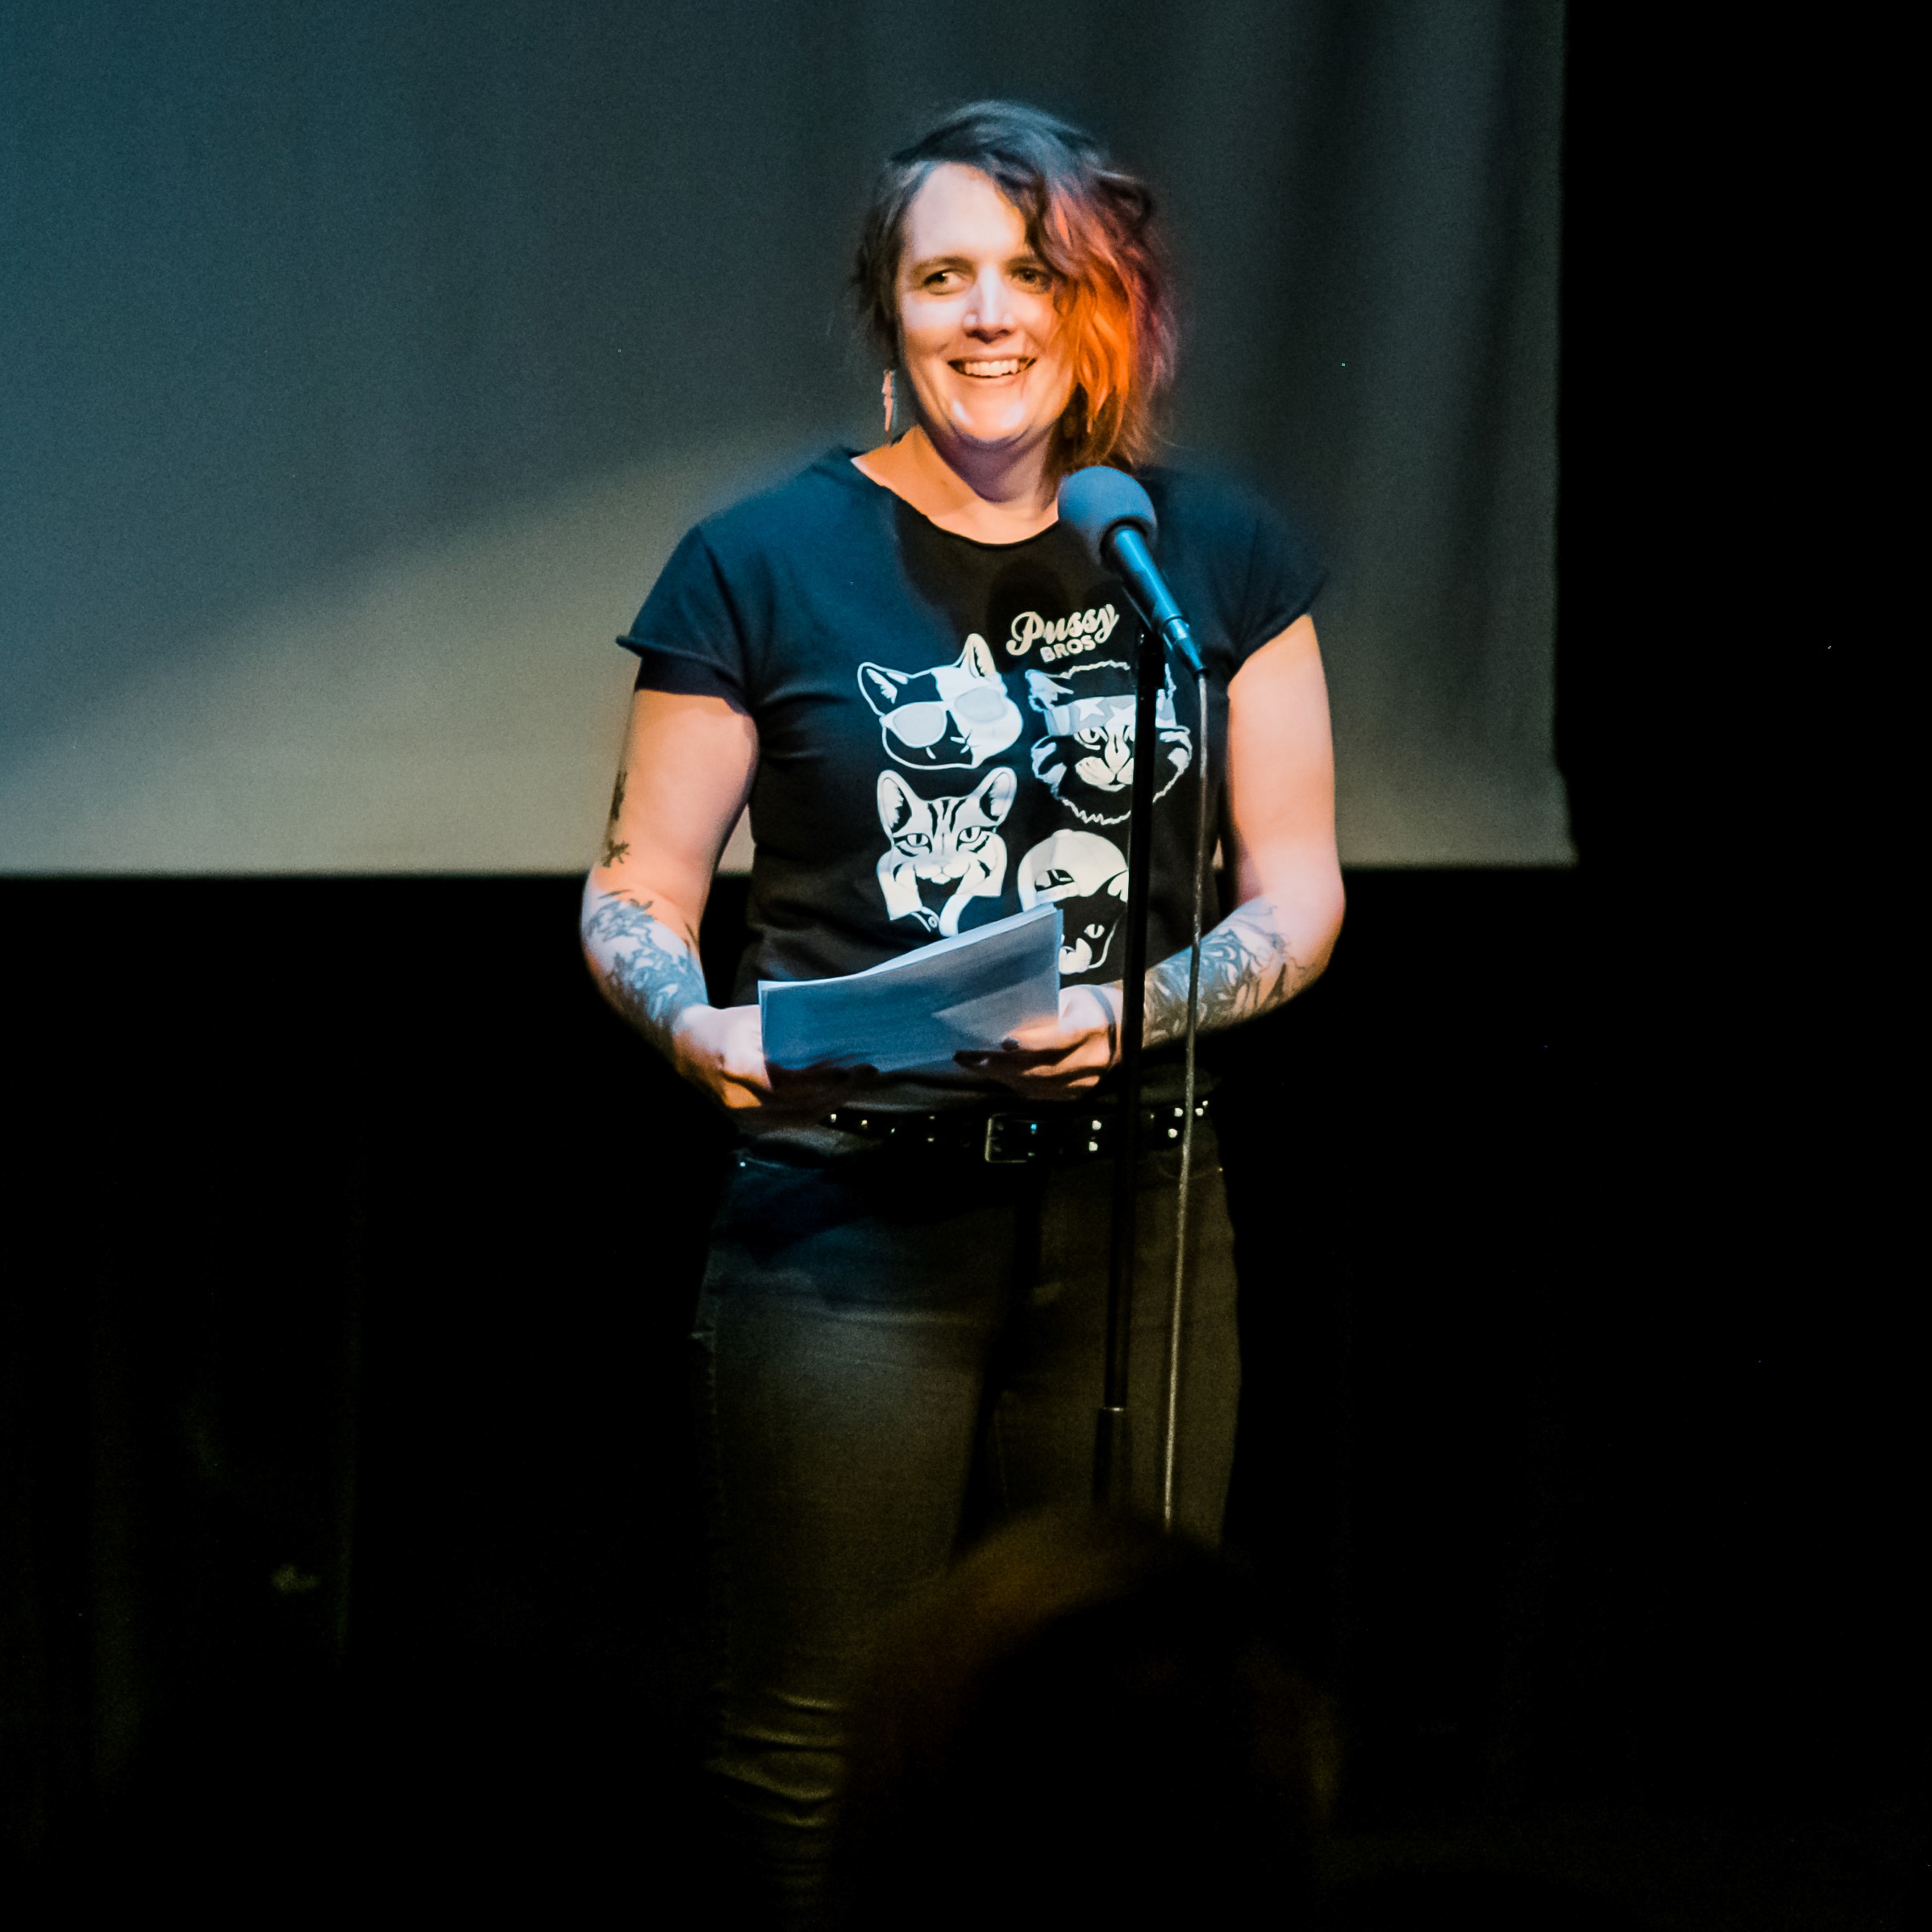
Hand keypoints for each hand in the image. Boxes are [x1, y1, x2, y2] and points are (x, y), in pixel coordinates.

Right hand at [671, 1004, 875, 1120]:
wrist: (689, 1050)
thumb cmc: (729, 1027)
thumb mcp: (756, 1018)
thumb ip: (790, 1030)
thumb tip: (838, 1035)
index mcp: (736, 1066)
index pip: (785, 1081)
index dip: (819, 1079)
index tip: (849, 1068)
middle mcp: (738, 1099)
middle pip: (797, 1103)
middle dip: (836, 1090)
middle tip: (865, 1072)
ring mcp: (742, 1118)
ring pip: (799, 1117)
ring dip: (833, 1101)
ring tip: (859, 1082)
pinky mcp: (749, 1127)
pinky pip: (791, 1122)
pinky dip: (817, 1108)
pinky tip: (837, 1094)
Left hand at [954, 983, 1121, 1096]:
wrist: (1127, 1029)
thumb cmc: (1092, 1006)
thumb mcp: (1071, 999)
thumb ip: (1042, 1014)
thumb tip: (1000, 1022)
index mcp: (1092, 1029)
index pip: (1059, 1040)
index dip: (1031, 1043)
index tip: (1003, 1042)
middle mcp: (1091, 1060)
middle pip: (1040, 1067)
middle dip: (1000, 1064)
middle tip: (969, 1056)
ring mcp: (1085, 1082)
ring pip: (1036, 1084)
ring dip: (1000, 1076)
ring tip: (973, 1064)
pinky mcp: (1077, 1094)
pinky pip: (1040, 1094)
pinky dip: (1014, 1084)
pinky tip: (994, 1074)